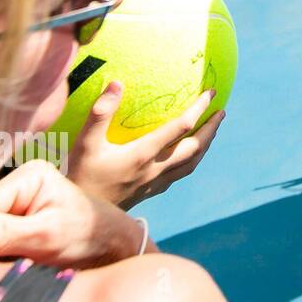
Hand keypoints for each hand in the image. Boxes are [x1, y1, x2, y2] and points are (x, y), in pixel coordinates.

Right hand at [0, 160, 144, 268]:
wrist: (113, 249)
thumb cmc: (91, 237)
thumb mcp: (48, 236)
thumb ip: (3, 235)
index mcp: (27, 176)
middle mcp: (14, 186)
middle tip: (1, 267)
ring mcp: (11, 206)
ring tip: (10, 266)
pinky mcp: (9, 225)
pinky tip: (7, 267)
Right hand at [65, 82, 224, 209]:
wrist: (80, 218)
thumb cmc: (79, 175)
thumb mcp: (84, 143)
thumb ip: (100, 113)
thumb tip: (117, 83)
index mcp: (143, 154)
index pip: (181, 127)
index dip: (199, 108)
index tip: (211, 92)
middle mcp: (155, 169)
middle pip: (195, 147)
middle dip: (212, 128)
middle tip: (222, 111)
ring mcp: (155, 183)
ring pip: (192, 163)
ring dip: (206, 145)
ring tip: (213, 130)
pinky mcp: (151, 192)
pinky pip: (180, 174)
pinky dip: (192, 160)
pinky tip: (190, 154)